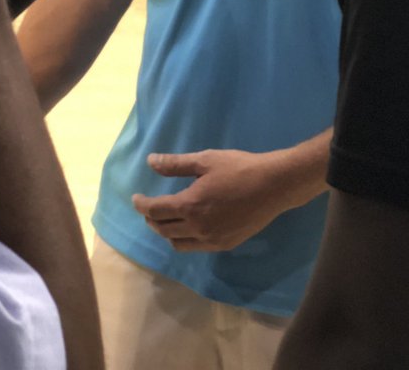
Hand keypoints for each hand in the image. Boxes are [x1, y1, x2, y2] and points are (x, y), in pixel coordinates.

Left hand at [132, 149, 290, 251]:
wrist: (273, 186)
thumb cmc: (239, 168)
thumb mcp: (206, 160)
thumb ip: (175, 164)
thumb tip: (151, 162)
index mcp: (190, 205)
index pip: (155, 211)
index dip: (142, 205)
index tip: (136, 198)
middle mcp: (197, 228)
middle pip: (163, 229)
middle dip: (151, 219)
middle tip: (149, 208)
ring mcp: (211, 240)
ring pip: (177, 243)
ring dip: (166, 232)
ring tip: (167, 218)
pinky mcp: (224, 245)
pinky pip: (195, 247)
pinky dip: (185, 239)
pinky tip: (190, 226)